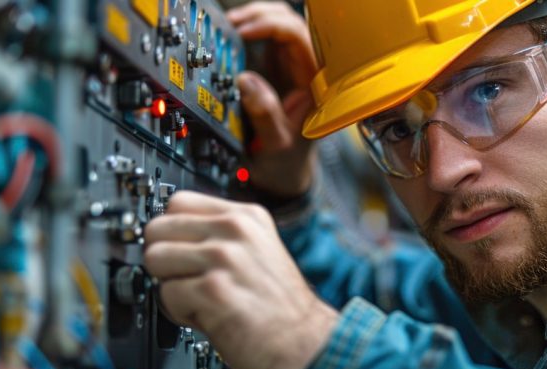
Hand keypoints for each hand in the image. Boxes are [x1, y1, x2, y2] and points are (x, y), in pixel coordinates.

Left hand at [143, 191, 337, 368]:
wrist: (306, 344)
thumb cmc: (282, 308)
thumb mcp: (260, 250)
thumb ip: (222, 236)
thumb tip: (172, 235)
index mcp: (246, 216)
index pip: (177, 202)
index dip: (173, 231)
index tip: (179, 250)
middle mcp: (235, 231)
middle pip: (158, 228)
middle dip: (165, 258)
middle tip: (189, 279)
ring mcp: (224, 258)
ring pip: (155, 258)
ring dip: (170, 285)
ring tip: (200, 298)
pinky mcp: (213, 290)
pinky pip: (165, 294)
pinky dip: (180, 313)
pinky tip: (208, 316)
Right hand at [228, 2, 317, 198]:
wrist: (285, 175)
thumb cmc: (287, 162)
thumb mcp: (276, 144)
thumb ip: (265, 115)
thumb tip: (247, 81)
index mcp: (316, 84)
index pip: (300, 37)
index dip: (271, 26)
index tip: (243, 32)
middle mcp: (308, 70)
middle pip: (291, 22)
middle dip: (260, 15)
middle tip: (231, 25)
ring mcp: (293, 68)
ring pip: (279, 25)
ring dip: (255, 19)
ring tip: (230, 26)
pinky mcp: (277, 70)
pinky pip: (266, 38)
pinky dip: (249, 30)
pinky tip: (233, 36)